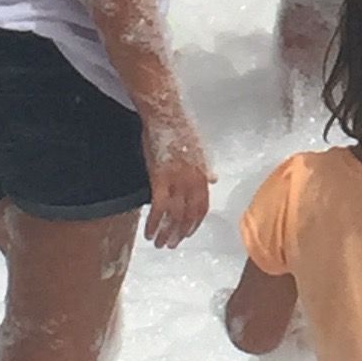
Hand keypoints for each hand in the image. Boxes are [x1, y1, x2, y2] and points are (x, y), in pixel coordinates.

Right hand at [141, 116, 212, 247]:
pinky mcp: (159, 178)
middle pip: (188, 215)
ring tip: (159, 244)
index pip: (202, 207)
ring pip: (174, 215)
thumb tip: (213, 180)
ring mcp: (177, 180)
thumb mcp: (200, 149)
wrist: (166, 115)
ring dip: (166, 232)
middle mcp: (193, 181)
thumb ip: (205, 168)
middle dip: (180, 232)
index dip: (194, 223)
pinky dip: (153, 223)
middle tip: (172, 244)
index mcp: (203, 175)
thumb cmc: (181, 129)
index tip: (187, 233)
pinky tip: (148, 233)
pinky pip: (158, 207)